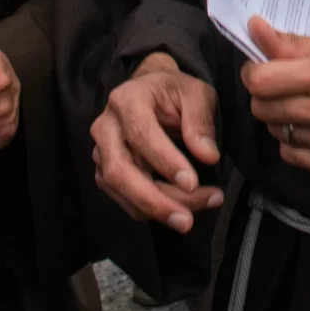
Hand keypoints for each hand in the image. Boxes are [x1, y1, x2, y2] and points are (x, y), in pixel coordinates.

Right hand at [92, 52, 223, 232]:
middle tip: (186, 220)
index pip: (141, 133)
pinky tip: (180, 211)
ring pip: (122, 190)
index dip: (165, 161)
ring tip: (191, 217)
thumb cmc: (174, 91)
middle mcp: (105, 127)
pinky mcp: (105, 173)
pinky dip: (151, 211)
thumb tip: (208, 156)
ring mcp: (101, 153)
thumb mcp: (195, 93)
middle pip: (120, 171)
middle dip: (154, 200)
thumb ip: (200, 121)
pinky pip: (124, 200)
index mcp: (126, 99)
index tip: (192, 183)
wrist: (151, 90)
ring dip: (157, 210)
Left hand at [239, 20, 309, 177]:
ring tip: (304, 107)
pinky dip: (296, 142)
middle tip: (283, 89)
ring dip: (283, 119)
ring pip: (278, 132)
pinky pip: (293, 156)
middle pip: (264, 109)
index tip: (260, 71)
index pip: (262, 81)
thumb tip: (254, 29)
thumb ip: (292, 43)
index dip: (253, 73)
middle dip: (266, 96)